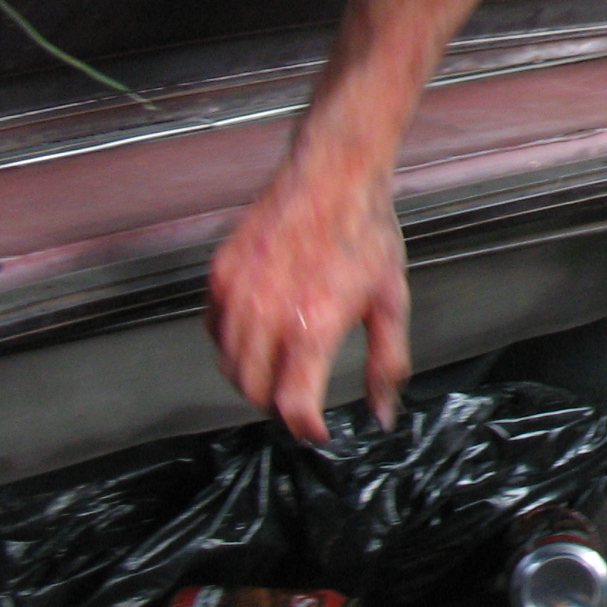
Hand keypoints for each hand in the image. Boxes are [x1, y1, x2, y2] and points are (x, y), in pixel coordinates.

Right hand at [206, 158, 409, 442]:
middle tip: (301, 394)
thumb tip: (382, 414)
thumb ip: (387, 363)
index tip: (317, 431)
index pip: (291, 403)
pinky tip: (259, 333)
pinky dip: (232, 345)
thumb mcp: (392, 300)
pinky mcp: (220, 275)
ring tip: (281, 366)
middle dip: (278, 403)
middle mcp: (268, 315)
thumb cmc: (367, 234)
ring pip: (230, 365)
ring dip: (253, 377)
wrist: (333, 175)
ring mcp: (237, 295)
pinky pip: (214, 331)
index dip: (304, 428)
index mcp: (314, 325)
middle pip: (255, 392)